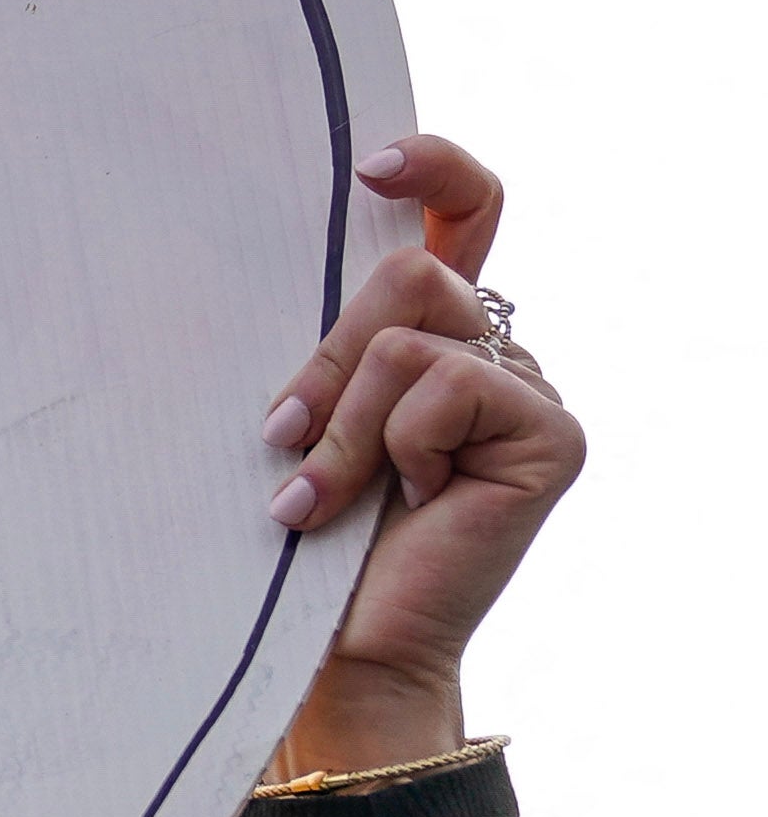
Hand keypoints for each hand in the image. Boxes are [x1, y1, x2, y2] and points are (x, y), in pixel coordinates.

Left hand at [259, 135, 581, 779]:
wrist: (334, 647)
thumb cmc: (295, 540)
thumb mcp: (295, 419)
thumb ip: (317, 347)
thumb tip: (265, 260)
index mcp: (432, 338)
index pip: (465, 218)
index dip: (435, 172)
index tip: (370, 168)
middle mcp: (492, 354)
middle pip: (409, 276)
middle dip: (325, 359)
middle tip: (281, 438)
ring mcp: (529, 391)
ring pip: (408, 336)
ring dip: (342, 420)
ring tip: (323, 496)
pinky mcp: (551, 432)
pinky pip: (443, 386)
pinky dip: (391, 447)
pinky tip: (403, 506)